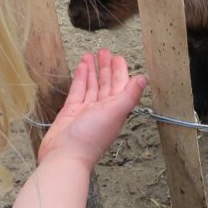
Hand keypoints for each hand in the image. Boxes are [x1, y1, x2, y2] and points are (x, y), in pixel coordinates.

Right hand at [37, 49, 146, 169]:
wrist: (65, 156)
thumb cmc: (90, 138)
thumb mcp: (115, 112)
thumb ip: (129, 95)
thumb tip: (143, 79)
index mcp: (116, 110)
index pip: (120, 85)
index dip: (120, 71)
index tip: (118, 57)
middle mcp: (102, 110)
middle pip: (106, 84)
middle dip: (106, 67)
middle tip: (103, 51)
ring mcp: (86, 111)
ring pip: (91, 85)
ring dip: (92, 70)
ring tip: (89, 55)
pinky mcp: (70, 112)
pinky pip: (77, 91)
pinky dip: (80, 79)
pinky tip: (80, 67)